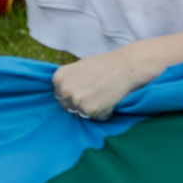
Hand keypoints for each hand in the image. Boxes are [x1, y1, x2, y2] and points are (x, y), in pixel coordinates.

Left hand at [51, 29, 182, 121]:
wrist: (124, 66)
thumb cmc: (104, 65)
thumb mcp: (78, 67)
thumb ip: (68, 80)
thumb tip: (62, 93)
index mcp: (58, 78)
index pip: (59, 95)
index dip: (73, 94)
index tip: (84, 89)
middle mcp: (64, 90)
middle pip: (67, 106)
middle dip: (80, 103)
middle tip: (95, 93)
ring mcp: (76, 101)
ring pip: (80, 114)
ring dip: (91, 109)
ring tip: (103, 95)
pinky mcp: (90, 110)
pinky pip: (95, 117)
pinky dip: (104, 113)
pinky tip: (109, 100)